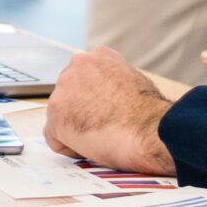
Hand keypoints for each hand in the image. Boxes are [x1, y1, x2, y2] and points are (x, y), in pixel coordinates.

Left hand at [42, 46, 174, 175]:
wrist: (150, 129)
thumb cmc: (149, 112)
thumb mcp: (134, 80)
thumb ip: (113, 82)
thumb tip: (110, 95)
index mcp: (96, 57)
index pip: (82, 79)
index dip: (93, 100)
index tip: (104, 111)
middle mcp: (75, 67)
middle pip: (67, 97)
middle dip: (80, 113)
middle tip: (102, 127)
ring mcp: (62, 91)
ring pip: (60, 118)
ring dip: (76, 130)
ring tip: (102, 136)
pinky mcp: (56, 116)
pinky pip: (56, 140)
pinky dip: (72, 148)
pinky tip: (93, 146)